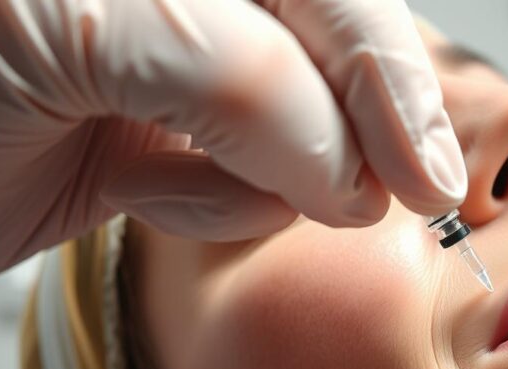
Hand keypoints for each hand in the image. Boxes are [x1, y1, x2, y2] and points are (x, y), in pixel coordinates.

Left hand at [0, 0, 466, 280]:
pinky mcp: (133, 149)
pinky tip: (162, 202)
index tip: (421, 171)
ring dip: (276, 172)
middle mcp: (173, 7)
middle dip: (361, 119)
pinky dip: (216, 209)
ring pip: (289, 127)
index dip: (379, 69)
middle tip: (413, 191)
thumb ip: (236, 77)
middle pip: (319, 47)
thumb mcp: (86, 25)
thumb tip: (350, 170)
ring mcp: (154, 73)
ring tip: (220, 188)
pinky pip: (226, 185)